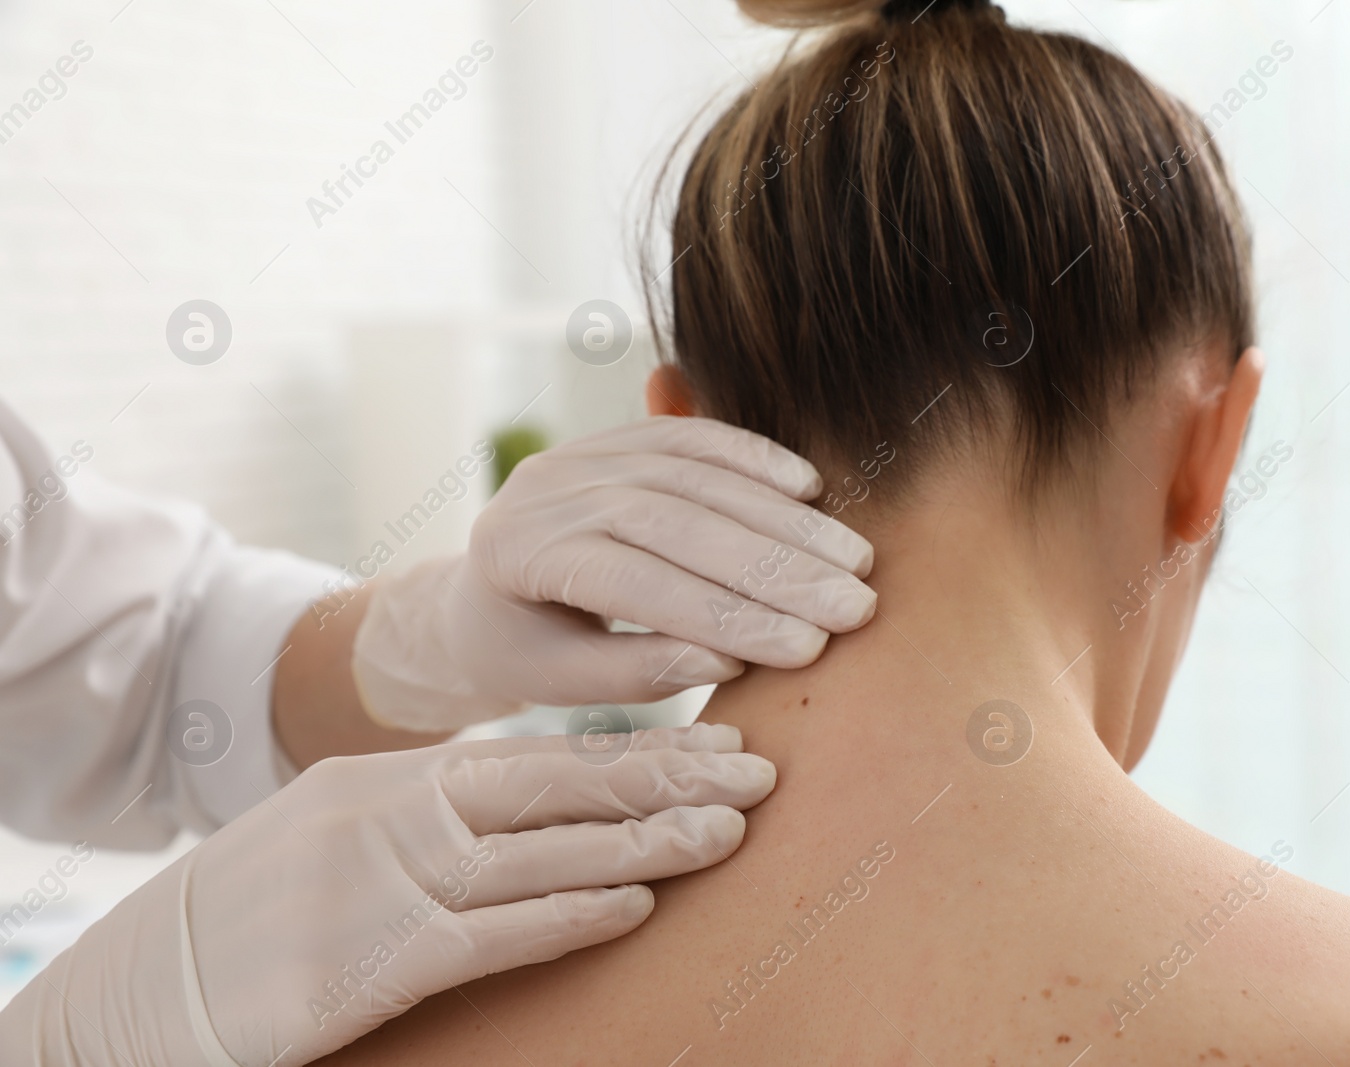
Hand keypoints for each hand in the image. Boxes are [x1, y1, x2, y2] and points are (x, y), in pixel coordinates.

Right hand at [0, 724, 774, 1066]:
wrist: (159, 975)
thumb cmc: (266, 906)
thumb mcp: (349, 827)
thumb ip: (441, 810)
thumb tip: (542, 807)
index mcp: (400, 776)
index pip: (545, 756)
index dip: (641, 751)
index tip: (719, 745)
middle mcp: (404, 809)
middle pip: (562, 785)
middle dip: (668, 775)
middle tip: (759, 771)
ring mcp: (394, 877)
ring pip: (549, 850)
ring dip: (646, 840)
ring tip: (728, 830)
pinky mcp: (384, 955)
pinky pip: (500, 928)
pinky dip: (574, 912)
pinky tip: (636, 900)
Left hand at [352, 416, 875, 729]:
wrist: (477, 596)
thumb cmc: (522, 653)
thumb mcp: (559, 682)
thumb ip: (636, 671)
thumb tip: (728, 659)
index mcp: (519, 551)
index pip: (637, 582)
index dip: (726, 614)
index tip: (805, 648)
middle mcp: (547, 488)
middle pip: (677, 520)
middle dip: (774, 567)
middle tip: (854, 606)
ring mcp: (583, 452)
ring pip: (696, 476)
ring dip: (783, 519)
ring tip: (854, 562)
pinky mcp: (617, 437)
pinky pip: (693, 436)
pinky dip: (756, 458)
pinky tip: (812, 490)